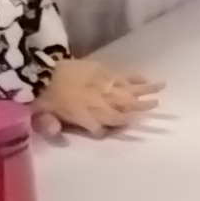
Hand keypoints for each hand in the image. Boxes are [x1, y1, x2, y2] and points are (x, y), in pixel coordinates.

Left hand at [36, 56, 160, 136]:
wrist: (37, 67)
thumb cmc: (38, 93)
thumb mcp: (39, 113)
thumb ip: (49, 126)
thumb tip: (56, 133)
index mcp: (82, 115)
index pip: (101, 128)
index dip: (107, 131)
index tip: (111, 132)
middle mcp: (97, 101)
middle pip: (122, 108)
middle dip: (138, 110)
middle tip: (157, 108)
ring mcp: (101, 84)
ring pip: (127, 91)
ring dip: (145, 92)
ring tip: (162, 89)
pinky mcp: (101, 69)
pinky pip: (122, 75)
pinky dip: (135, 77)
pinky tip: (145, 78)